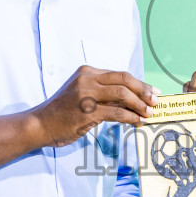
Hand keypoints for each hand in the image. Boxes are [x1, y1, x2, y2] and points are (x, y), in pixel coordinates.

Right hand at [31, 66, 156, 146]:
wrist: (40, 124)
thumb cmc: (63, 111)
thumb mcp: (82, 94)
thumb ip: (105, 93)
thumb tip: (133, 98)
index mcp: (87, 72)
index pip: (120, 75)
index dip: (140, 83)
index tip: (152, 91)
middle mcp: (87, 79)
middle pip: (124, 81)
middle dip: (143, 91)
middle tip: (155, 101)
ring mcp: (86, 95)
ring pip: (122, 95)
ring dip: (139, 105)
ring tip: (148, 113)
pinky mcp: (86, 112)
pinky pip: (116, 113)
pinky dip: (131, 117)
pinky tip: (138, 121)